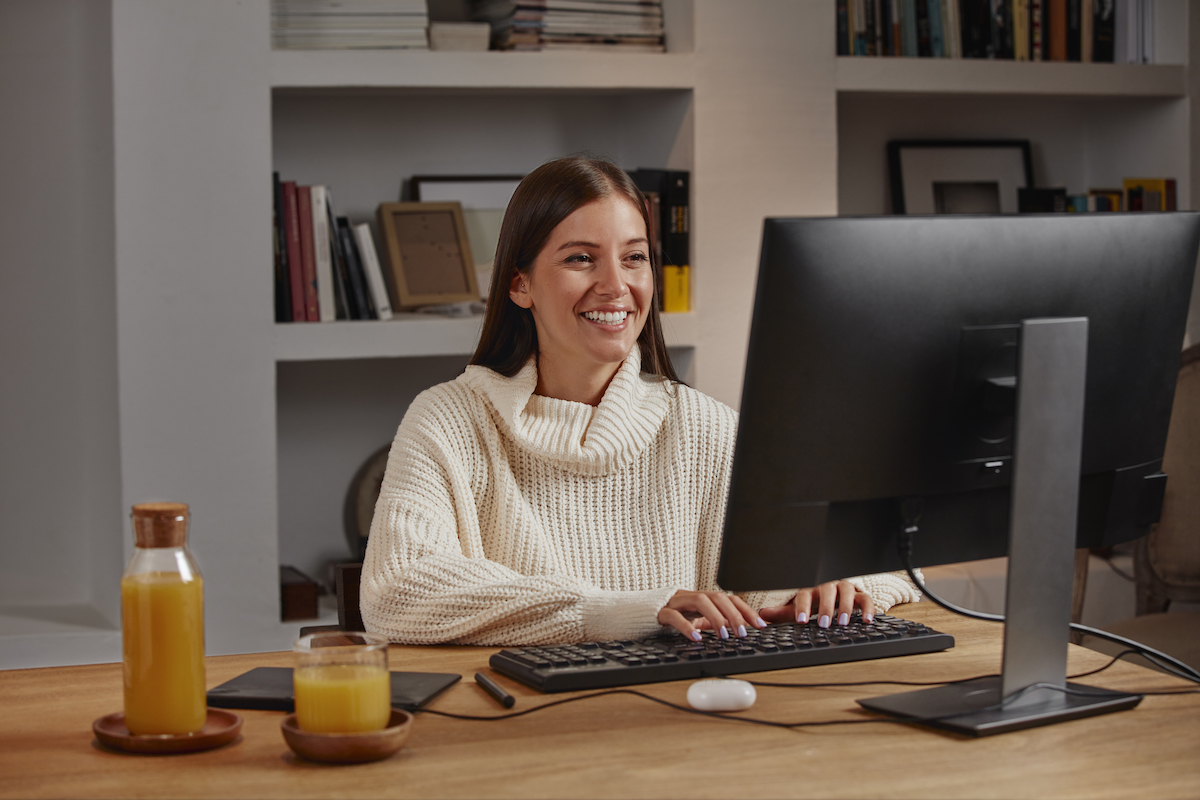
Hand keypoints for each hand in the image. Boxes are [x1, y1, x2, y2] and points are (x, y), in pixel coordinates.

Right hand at [657, 590, 768, 641]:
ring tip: (724, 636)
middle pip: (717, 597)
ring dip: (716, 618)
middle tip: (743, 633)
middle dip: (734, 614)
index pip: (729, 598)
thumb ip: (714, 623)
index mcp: (702, 598)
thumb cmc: (671, 617)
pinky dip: (687, 626)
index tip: (760, 625)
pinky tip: (696, 638)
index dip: (746, 610)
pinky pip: (674, 616)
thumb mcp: (696, 620)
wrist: (639, 613)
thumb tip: (739, 632)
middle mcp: (691, 597)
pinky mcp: (660, 612)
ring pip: (699, 601)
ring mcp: (675, 602)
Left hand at [759, 580, 873, 628]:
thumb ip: (782, 613)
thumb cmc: (815, 605)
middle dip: (826, 607)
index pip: (805, 595)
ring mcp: (845, 590)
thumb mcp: (798, 610)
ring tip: (843, 623)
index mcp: (812, 590)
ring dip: (846, 607)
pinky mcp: (860, 596)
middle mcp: (829, 587)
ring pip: (847, 591)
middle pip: (828, 591)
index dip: (802, 607)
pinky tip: (867, 620)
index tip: (802, 621)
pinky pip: (866, 599)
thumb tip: (762, 614)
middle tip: (824, 624)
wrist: (836, 599)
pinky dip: (868, 609)